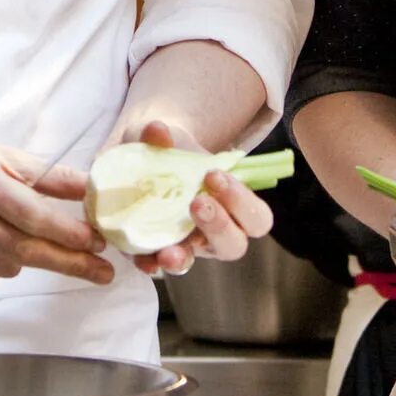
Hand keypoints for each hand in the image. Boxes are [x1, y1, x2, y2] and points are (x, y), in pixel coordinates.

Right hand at [0, 136, 112, 294]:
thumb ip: (45, 177)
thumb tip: (92, 189)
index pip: (32, 215)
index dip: (70, 233)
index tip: (99, 243)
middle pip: (23, 250)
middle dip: (69, 262)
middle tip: (101, 271)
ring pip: (3, 268)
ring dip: (20, 258)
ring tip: (5, 235)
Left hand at [119, 119, 273, 276]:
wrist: (139, 163)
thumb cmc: (169, 155)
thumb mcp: (166, 141)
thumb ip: (162, 136)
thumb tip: (157, 131)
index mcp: (232, 207)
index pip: (256, 219)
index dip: (242, 202)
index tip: (215, 175)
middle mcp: (213, 234)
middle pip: (234, 246)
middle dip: (220, 225)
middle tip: (198, 202)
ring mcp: (184, 247)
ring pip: (196, 262)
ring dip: (184, 256)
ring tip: (171, 247)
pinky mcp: (153, 252)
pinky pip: (155, 265)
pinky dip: (150, 263)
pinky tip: (146, 260)